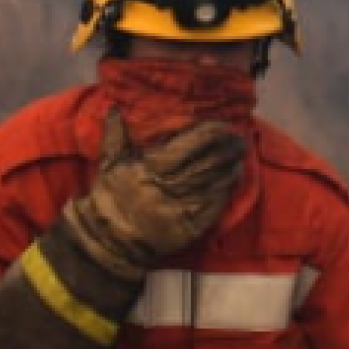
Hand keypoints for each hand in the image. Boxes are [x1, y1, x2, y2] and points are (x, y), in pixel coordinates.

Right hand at [61, 109, 246, 279]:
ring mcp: (184, 208)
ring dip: (231, 166)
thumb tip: (115, 107)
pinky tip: (234, 176)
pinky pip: (216, 204)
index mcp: (152, 170)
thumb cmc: (110, 198)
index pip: (189, 146)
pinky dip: (227, 188)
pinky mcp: (193, 226)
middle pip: (208, 163)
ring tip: (240, 153)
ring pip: (216, 182)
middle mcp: (171, 188)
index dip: (209, 134)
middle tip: (238, 137)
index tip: (222, 126)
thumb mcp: (109, 165)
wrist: (110, 241)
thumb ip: (115, 135)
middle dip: (227, 148)